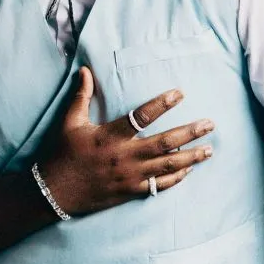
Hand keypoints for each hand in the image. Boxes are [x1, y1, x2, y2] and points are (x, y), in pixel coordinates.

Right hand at [35, 67, 213, 216]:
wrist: (53, 193)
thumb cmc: (61, 155)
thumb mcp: (69, 123)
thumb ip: (81, 96)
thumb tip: (85, 70)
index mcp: (110, 136)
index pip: (142, 116)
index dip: (162, 104)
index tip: (180, 93)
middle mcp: (124, 157)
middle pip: (165, 143)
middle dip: (190, 133)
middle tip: (210, 124)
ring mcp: (129, 177)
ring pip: (167, 166)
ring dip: (191, 157)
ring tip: (209, 149)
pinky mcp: (130, 192)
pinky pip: (158, 186)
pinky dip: (175, 179)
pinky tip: (188, 171)